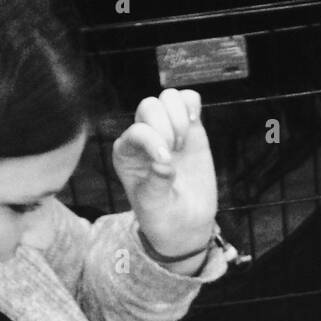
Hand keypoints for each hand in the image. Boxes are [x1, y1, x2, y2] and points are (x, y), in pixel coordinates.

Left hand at [112, 88, 217, 259]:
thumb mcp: (153, 206)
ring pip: (168, 97)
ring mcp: (167, 129)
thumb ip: (156, 183)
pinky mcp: (190, 128)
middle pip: (149, 105)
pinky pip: (188, 99)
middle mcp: (143, 136)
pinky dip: (192, 104)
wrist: (185, 223)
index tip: (167, 162)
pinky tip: (194, 125)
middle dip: (166, 125)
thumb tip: (164, 162)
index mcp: (126, 153)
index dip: (153, 140)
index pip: (137, 131)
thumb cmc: (162, 216)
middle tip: (176, 151)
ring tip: (184, 142)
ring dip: (179, 115)